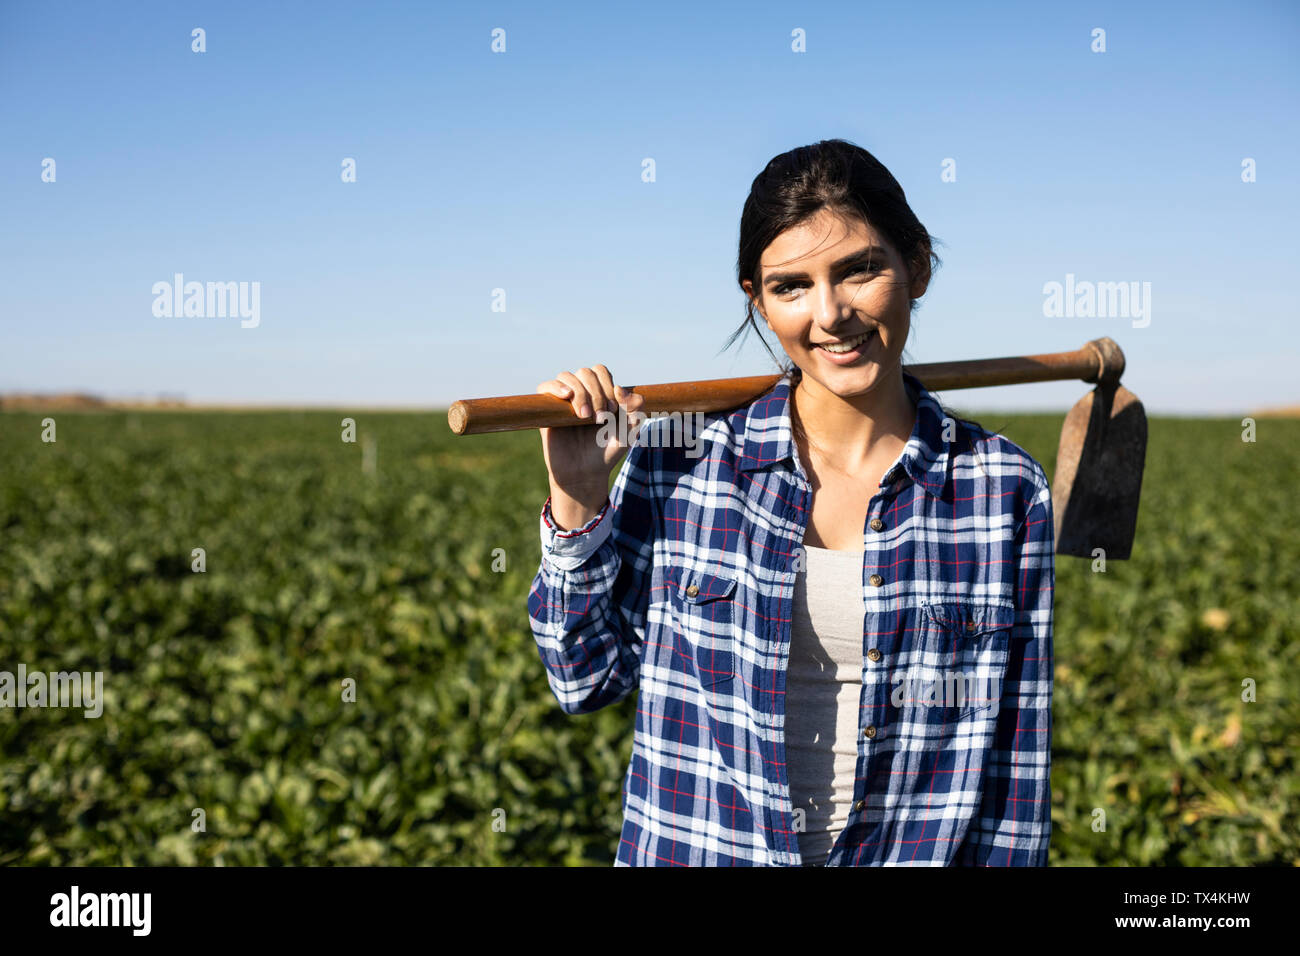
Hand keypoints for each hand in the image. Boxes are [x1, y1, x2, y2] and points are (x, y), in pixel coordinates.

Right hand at [536, 365, 646, 526]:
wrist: (585, 473)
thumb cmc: (607, 452)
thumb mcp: (629, 432)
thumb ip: (635, 410)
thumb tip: (620, 389)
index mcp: (599, 393)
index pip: (600, 371)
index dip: (607, 385)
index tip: (613, 409)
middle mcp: (581, 393)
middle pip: (585, 372)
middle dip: (596, 392)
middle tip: (600, 418)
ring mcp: (563, 401)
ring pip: (566, 376)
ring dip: (579, 392)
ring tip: (584, 416)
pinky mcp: (547, 410)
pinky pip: (545, 387)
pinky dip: (555, 387)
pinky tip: (566, 396)